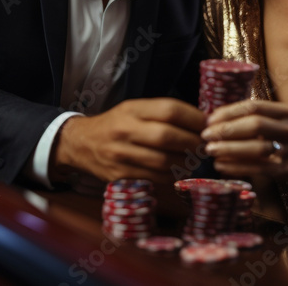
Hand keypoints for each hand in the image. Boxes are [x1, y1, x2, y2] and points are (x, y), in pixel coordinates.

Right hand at [53, 98, 205, 183]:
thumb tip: (201, 121)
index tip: (207, 124)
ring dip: (186, 162)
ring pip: (163, 161)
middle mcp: (125, 131)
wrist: (80, 144)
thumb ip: (162, 113)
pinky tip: (178, 170)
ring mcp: (121, 155)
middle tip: (204, 145)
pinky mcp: (120, 176)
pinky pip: (154, 178)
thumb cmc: (115, 124)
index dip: (194, 118)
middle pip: (168, 136)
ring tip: (195, 159)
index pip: (169, 110)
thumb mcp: (134, 109)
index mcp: (131, 110)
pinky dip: (172, 175)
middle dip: (192, 142)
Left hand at [200, 99, 287, 191]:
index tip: (210, 119)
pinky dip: (235, 167)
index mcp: (285, 111)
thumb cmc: (281, 136)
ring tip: (211, 150)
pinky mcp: (283, 170)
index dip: (229, 112)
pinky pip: (257, 168)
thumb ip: (249, 117)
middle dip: (227, 130)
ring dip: (230, 149)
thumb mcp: (274, 120)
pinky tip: (220, 165)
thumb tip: (212, 119)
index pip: (253, 106)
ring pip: (256, 148)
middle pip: (255, 125)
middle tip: (207, 135)